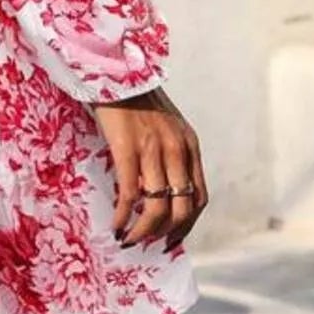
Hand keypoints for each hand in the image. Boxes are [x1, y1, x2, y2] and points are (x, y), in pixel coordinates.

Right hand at [92, 86, 207, 251]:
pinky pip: (130, 194)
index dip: (187, 225)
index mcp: (189, 144)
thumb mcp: (164, 124)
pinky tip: (115, 224)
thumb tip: (160, 186)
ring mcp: (153, 149)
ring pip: (157, 207)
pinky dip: (123, 216)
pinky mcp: (127, 148)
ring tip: (128, 239)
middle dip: (166, 234)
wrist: (114, 70)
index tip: (172, 239)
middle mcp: (177, 149)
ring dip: (143, 231)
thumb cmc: (134, 98)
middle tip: (148, 243)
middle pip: (182, 208)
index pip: (199, 197)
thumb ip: (169, 151)